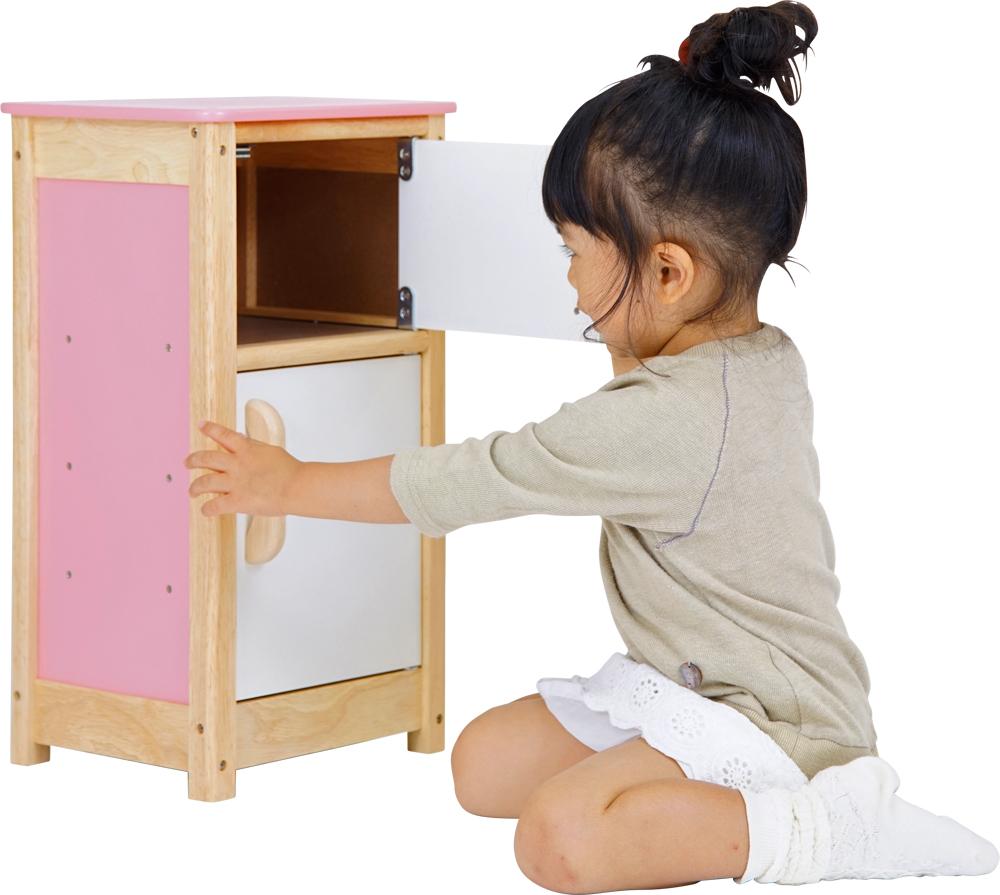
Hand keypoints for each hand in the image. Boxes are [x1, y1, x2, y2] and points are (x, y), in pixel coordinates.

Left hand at [185, 420, 301, 516]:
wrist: (297, 486)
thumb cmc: (290, 470)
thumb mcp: (271, 451)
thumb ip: (254, 447)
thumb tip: (242, 440)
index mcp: (246, 449)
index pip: (223, 434)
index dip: (210, 428)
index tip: (201, 425)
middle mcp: (236, 464)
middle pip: (206, 458)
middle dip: (193, 460)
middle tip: (187, 463)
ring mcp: (235, 483)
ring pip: (204, 483)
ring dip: (194, 487)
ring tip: (192, 490)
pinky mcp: (237, 501)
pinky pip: (215, 506)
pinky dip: (207, 509)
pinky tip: (206, 510)